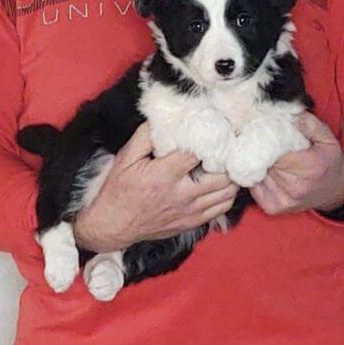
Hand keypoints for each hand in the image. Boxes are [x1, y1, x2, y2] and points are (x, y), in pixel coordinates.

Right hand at [73, 122, 238, 251]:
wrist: (113, 225)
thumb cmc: (118, 190)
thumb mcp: (126, 157)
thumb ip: (146, 135)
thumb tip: (164, 119)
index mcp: (165, 174)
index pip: (199, 153)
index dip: (209, 139)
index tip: (212, 130)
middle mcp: (182, 194)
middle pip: (222, 175)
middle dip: (227, 158)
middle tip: (227, 147)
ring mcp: (190, 211)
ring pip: (227, 193)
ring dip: (231, 177)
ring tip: (227, 164)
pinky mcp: (192, 222)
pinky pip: (222, 208)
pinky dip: (227, 194)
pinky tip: (222, 184)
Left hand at [250, 113, 343, 214]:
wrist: (334, 190)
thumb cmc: (328, 162)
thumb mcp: (326, 138)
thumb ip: (309, 124)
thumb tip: (288, 117)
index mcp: (308, 167)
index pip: (273, 150)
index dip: (265, 139)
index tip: (264, 131)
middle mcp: (294, 187)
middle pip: (262, 161)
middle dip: (259, 150)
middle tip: (261, 141)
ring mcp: (282, 199)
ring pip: (255, 174)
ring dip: (256, 163)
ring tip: (265, 156)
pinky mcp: (273, 208)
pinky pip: (253, 187)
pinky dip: (255, 177)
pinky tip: (266, 170)